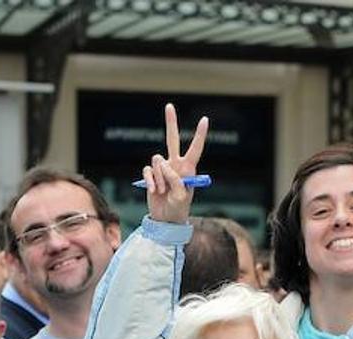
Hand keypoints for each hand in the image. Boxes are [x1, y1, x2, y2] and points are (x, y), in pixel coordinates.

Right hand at [144, 103, 208, 223]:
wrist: (165, 219)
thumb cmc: (178, 210)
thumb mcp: (181, 197)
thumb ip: (176, 181)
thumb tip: (166, 167)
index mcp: (189, 169)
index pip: (195, 148)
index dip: (199, 134)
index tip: (205, 119)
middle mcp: (176, 165)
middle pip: (172, 139)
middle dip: (171, 122)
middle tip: (169, 105)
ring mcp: (163, 168)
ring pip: (157, 159)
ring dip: (160, 177)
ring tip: (163, 190)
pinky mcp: (151, 174)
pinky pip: (148, 170)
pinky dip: (151, 181)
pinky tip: (155, 191)